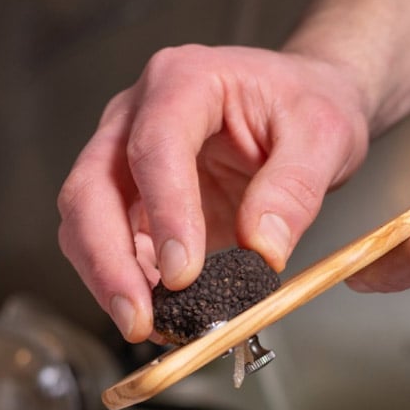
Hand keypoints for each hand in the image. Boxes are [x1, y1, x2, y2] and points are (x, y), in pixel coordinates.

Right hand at [57, 44, 369, 340]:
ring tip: (146, 327)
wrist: (301, 104)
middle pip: (92, 188)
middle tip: (139, 317)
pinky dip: (128, 287)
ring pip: (86, 223)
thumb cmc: (305, 104)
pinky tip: (157, 319)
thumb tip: (262, 249)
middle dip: (108, 261)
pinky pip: (114, 249)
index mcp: (183, 82)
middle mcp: (137, 118)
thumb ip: (295, 189)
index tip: (183, 272)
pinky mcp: (134, 204)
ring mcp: (126, 162)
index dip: (164, 212)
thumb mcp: (323, 136)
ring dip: (108, 280)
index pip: (154, 146)